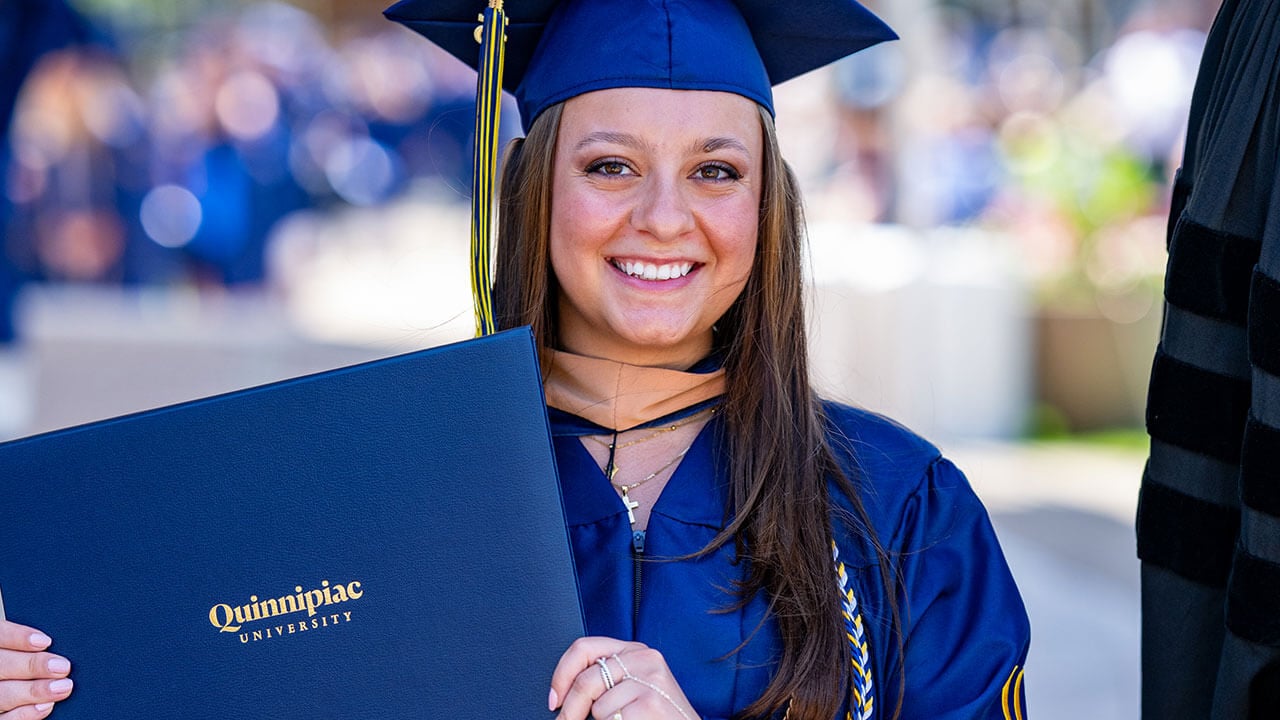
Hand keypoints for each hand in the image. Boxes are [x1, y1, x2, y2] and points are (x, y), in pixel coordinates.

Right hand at [0, 621, 71, 718]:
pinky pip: (3, 719)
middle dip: (33, 666)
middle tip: (62, 667)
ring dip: (34, 691)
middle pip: (2, 666)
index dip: (18, 637)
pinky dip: (25, 714)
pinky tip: (46, 706)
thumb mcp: (19, 646)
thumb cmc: (25, 659)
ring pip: (3, 694)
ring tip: (62, 687)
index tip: (45, 641)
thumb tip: (53, 640)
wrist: (7, 686)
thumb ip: (30, 642)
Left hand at [549, 637, 697, 719]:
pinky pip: (611, 719)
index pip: (584, 648)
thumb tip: (561, 692)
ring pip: (598, 707)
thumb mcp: (631, 685)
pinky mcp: (650, 703)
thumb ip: (605, 677)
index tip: (554, 698)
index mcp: (635, 650)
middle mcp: (644, 658)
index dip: (561, 674)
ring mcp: (649, 680)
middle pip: (585, 680)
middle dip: (569, 709)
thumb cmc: (656, 714)